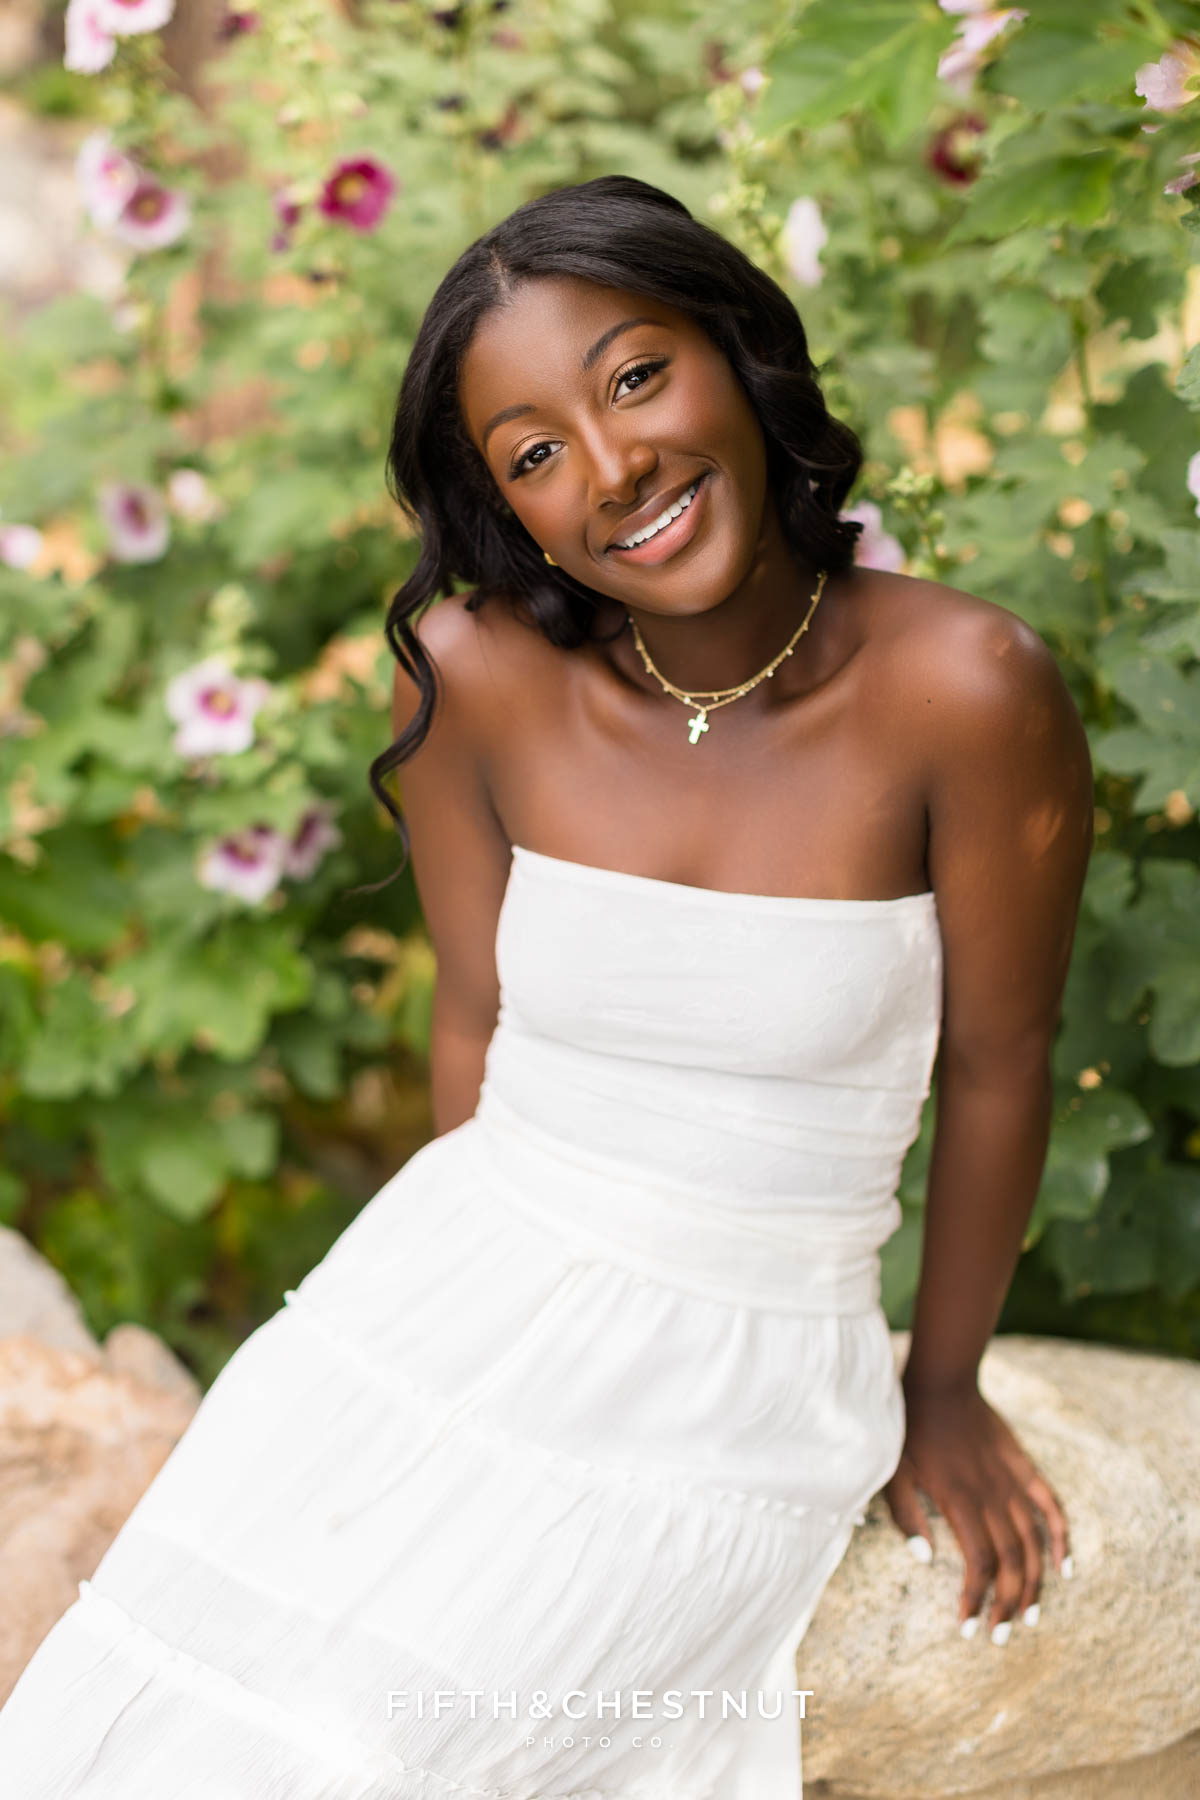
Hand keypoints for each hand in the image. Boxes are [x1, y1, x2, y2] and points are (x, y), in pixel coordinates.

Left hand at [881, 1377, 1070, 1639]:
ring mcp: (1012, 1482)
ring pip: (1033, 1542)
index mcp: (960, 1500)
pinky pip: (1051, 1507)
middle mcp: (992, 1496)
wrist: (939, 1382)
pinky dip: (1061, 1538)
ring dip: (1035, 1583)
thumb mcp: (893, 1472)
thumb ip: (906, 1516)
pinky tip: (1065, 1568)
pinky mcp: (1023, 1468)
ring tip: (1030, 1617)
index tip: (968, 1627)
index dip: (977, 1598)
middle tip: (1000, 1636)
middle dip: (1008, 1604)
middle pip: (1011, 1560)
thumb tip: (925, 1560)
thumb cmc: (909, 1429)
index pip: (979, 1563)